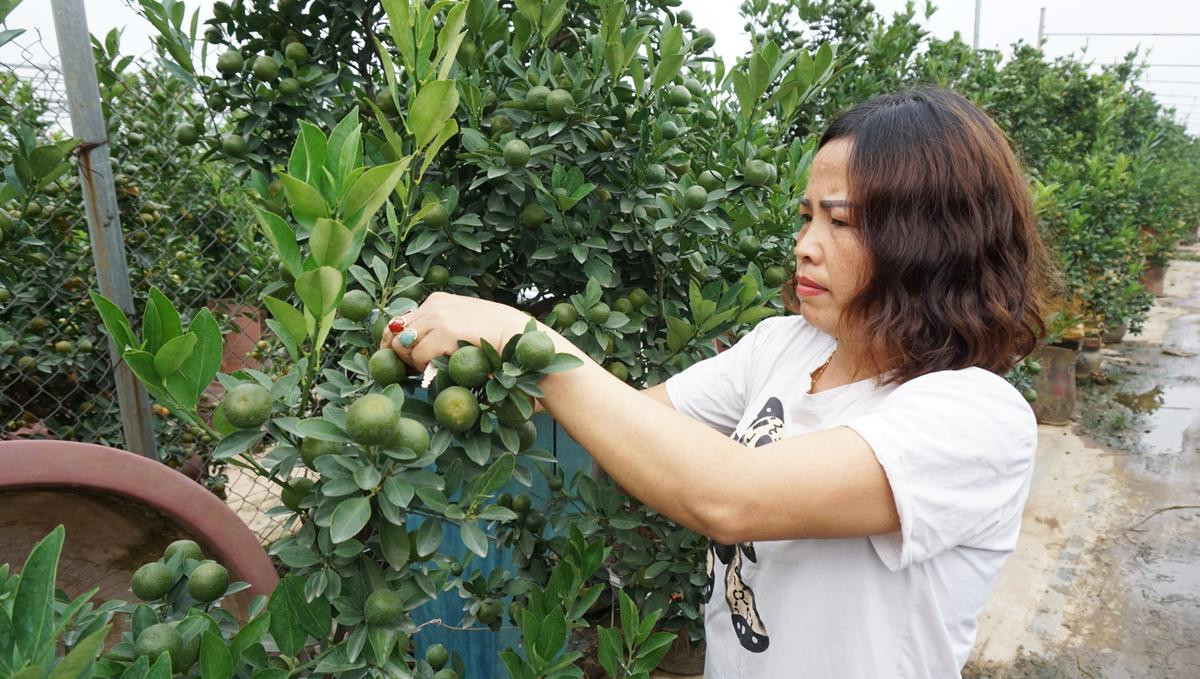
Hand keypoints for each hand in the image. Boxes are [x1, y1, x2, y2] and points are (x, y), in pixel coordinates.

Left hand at [379, 292, 531, 371]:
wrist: (520, 339)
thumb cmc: (493, 340)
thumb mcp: (461, 327)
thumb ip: (435, 331)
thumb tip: (401, 346)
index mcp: (437, 301)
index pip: (398, 323)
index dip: (394, 345)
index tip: (402, 363)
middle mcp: (434, 304)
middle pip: (395, 335)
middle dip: (402, 356)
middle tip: (420, 370)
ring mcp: (439, 316)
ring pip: (404, 347)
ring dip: (415, 364)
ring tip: (435, 369)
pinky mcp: (446, 331)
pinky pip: (419, 356)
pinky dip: (427, 369)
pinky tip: (444, 369)